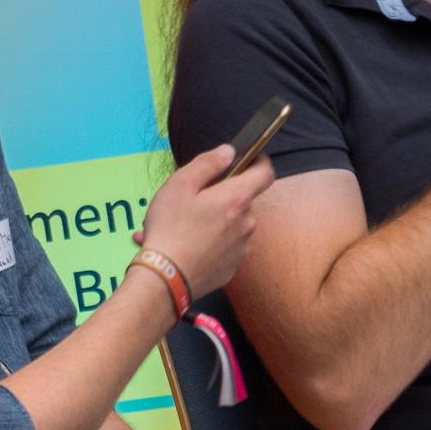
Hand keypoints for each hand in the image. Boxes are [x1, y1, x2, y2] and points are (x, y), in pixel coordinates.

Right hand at [140, 144, 276, 298]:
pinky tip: (185, 246)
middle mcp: (247, 223)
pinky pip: (225, 248)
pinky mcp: (232, 267)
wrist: (165, 278)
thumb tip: (229, 152)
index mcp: (237, 199)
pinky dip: (209, 244)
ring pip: (231, 225)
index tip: (246, 160)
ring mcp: (242, 248)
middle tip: (192, 202)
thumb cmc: (170, 228)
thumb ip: (208, 163)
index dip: (258, 162)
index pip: (265, 173)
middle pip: (241, 201)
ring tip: (180, 228)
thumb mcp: (180, 185)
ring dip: (213, 222)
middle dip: (221, 197)